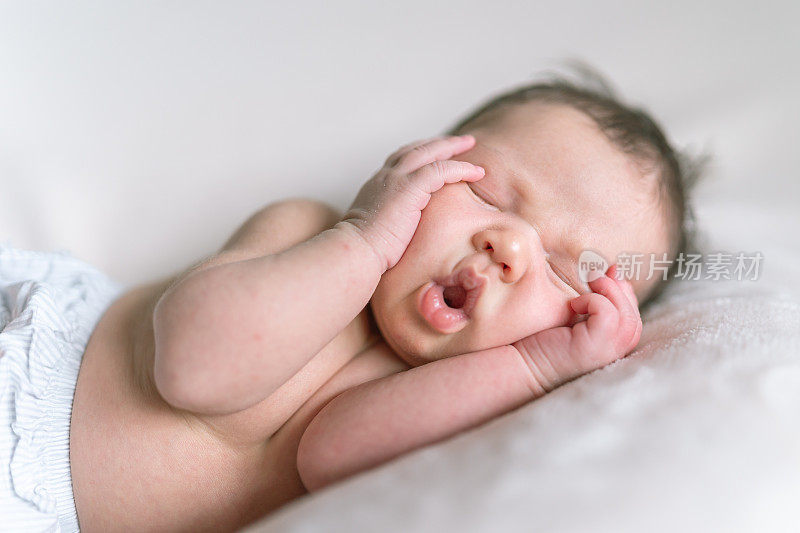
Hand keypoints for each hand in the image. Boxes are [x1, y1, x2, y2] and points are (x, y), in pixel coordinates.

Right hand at [339, 135, 484, 271]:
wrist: (357, 250)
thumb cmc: (364, 251)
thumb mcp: (375, 230)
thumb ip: (387, 223)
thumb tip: (398, 236)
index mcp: (377, 185)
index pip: (400, 161)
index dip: (420, 155)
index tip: (436, 156)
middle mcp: (385, 176)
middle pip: (416, 149)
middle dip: (438, 143)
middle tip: (458, 141)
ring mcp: (397, 178)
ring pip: (429, 152)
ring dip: (452, 147)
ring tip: (470, 144)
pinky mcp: (410, 187)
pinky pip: (442, 169)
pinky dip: (461, 168)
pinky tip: (477, 172)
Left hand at [512, 264, 641, 393]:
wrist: (524, 363)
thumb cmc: (545, 337)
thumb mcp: (576, 311)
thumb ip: (596, 296)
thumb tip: (614, 268)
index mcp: (615, 341)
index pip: (632, 309)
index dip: (621, 287)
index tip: (603, 274)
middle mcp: (617, 349)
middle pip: (632, 311)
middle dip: (615, 287)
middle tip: (592, 275)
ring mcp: (608, 350)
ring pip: (625, 312)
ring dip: (606, 290)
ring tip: (585, 286)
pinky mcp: (595, 346)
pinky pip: (607, 314)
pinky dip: (592, 300)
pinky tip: (573, 305)